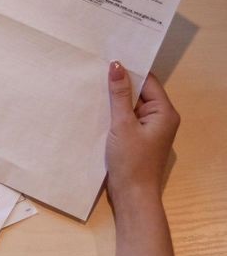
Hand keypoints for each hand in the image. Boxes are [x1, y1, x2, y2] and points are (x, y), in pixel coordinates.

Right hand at [105, 61, 179, 208]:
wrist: (132, 195)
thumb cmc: (131, 160)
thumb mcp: (123, 124)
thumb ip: (119, 94)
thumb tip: (116, 66)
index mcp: (164, 112)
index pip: (148, 81)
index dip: (130, 71)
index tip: (108, 60)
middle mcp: (160, 118)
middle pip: (139, 93)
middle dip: (119, 85)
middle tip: (95, 72)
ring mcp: (149, 130)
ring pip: (130, 106)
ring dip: (114, 101)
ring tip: (92, 88)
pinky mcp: (137, 139)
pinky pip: (126, 119)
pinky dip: (114, 115)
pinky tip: (96, 110)